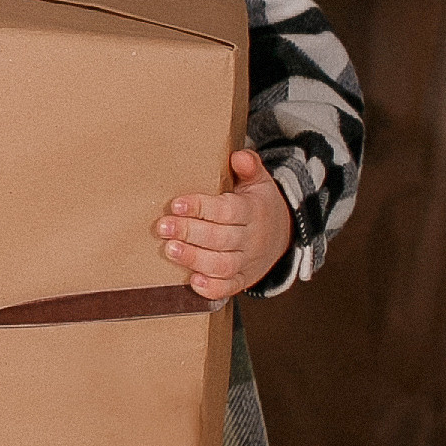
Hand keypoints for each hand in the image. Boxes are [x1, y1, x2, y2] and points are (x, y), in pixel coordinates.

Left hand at [160, 149, 291, 301]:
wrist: (283, 236)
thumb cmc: (260, 205)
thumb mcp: (259, 182)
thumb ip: (250, 167)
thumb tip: (239, 156)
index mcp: (253, 212)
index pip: (227, 211)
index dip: (201, 208)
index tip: (176, 204)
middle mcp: (251, 239)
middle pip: (220, 238)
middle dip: (189, 233)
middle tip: (163, 227)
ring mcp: (247, 262)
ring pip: (222, 265)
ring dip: (194, 259)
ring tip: (170, 249)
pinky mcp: (243, 280)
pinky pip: (229, 288)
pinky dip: (211, 288)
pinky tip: (193, 281)